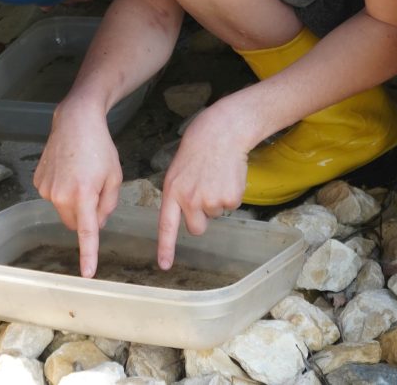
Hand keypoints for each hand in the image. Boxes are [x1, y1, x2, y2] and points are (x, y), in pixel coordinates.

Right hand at [33, 105, 121, 277]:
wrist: (75, 122)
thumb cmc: (100, 148)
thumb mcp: (114, 176)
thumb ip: (108, 205)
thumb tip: (97, 223)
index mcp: (83, 194)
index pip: (86, 233)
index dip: (88, 255)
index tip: (87, 273)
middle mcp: (60, 195)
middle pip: (75, 223)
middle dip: (86, 217)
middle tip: (96, 192)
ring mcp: (46, 189)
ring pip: (64, 211)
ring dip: (74, 203)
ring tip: (82, 176)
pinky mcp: (38, 182)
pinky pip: (54, 198)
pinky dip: (63, 192)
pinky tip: (69, 171)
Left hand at [156, 102, 250, 269]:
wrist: (223, 131)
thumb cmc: (200, 145)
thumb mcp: (178, 169)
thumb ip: (179, 193)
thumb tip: (186, 211)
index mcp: (173, 191)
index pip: (167, 226)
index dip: (166, 248)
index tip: (165, 265)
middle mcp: (190, 200)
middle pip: (196, 228)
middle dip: (201, 218)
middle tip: (205, 193)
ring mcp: (211, 200)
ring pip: (216, 214)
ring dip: (218, 199)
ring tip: (216, 175)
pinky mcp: (230, 198)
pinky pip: (231, 205)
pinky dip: (232, 193)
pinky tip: (228, 175)